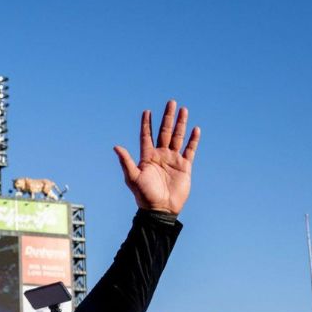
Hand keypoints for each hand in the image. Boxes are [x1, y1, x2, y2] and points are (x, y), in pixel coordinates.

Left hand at [114, 100, 199, 214]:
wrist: (160, 209)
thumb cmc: (144, 195)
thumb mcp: (132, 178)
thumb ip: (126, 161)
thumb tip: (116, 147)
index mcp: (147, 156)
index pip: (147, 136)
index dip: (146, 124)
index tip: (147, 111)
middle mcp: (160, 155)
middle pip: (164, 132)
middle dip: (167, 117)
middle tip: (170, 102)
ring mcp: (173, 160)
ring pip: (178, 137)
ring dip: (180, 123)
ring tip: (183, 109)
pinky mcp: (184, 167)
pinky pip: (190, 150)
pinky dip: (193, 140)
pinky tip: (195, 129)